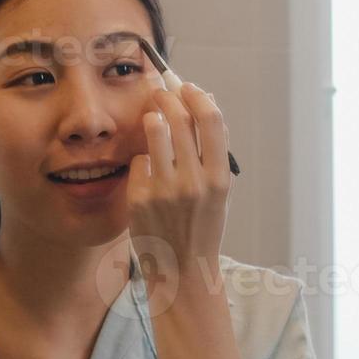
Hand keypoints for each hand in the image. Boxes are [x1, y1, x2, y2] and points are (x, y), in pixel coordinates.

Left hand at [126, 81, 231, 304]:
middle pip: (179, 119)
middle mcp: (193, 182)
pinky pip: (139, 162)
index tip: (189, 88)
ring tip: (153, 120)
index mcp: (219, 179)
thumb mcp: (220, 191)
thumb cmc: (202, 225)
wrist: (182, 270)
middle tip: (161, 91)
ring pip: (154, 132)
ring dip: (153, 119)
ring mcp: (164, 191)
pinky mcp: (139, 199)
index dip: (198, 96)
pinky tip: (148, 173)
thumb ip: (215, 151)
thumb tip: (206, 103)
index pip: (211, 120)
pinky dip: (143, 162)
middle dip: (168, 97)